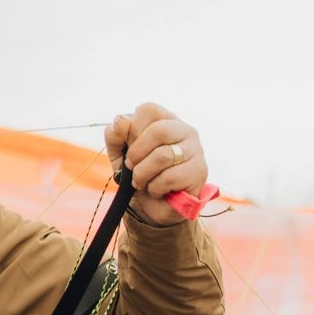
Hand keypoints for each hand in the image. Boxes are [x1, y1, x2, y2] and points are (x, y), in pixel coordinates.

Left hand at [104, 103, 207, 225]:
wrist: (154, 204)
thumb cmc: (139, 171)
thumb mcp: (119, 152)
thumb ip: (115, 134)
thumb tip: (121, 120)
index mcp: (165, 119)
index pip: (148, 110)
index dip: (132, 130)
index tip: (128, 147)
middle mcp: (185, 130)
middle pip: (158, 131)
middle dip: (137, 153)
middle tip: (131, 167)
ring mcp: (196, 150)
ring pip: (163, 156)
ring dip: (143, 174)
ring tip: (141, 182)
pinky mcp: (199, 172)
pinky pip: (170, 178)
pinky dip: (155, 188)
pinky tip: (157, 190)